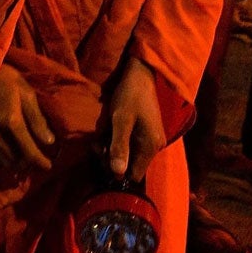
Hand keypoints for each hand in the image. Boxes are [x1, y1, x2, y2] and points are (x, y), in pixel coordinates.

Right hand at [0, 63, 56, 170]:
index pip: (28, 151)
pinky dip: (1, 159)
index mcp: (11, 120)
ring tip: (25, 160)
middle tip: (38, 161)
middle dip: (29, 164)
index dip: (40, 162)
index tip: (48, 166)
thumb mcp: (27, 94)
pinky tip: (9, 153)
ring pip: (2, 161)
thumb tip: (49, 142)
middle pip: (15, 160)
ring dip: (15, 164)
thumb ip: (37, 120)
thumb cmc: (5, 80)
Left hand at [104, 56, 163, 185]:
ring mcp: (150, 140)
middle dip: (111, 159)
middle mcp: (154, 147)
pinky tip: (107, 132)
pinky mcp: (145, 134)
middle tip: (97, 144)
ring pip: (128, 156)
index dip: (116, 172)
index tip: (103, 157)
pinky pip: (130, 146)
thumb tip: (118, 174)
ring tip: (100, 137)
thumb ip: (119, 146)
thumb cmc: (129, 96)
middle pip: (130, 167)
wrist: (140, 76)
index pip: (134, 176)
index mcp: (150, 147)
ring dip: (112, 149)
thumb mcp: (121, 120)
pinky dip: (117, 142)